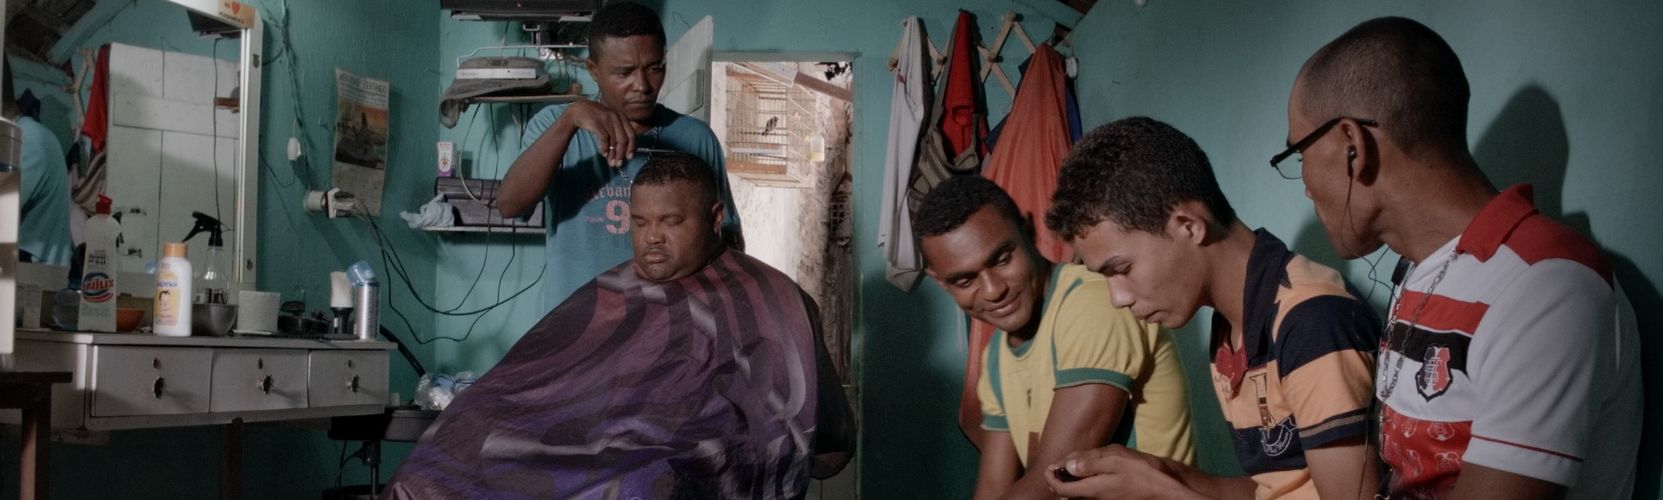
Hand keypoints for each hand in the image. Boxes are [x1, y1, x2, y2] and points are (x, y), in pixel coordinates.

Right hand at [556, 99, 635, 167]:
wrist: (579, 110)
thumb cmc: (596, 118)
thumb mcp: (610, 121)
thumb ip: (618, 132)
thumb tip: (625, 151)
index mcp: (622, 117)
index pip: (631, 134)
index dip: (632, 147)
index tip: (629, 157)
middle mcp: (616, 117)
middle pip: (623, 139)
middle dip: (621, 154)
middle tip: (618, 164)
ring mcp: (607, 120)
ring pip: (613, 141)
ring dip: (613, 154)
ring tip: (611, 162)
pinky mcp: (597, 123)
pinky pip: (604, 139)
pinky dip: (604, 148)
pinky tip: (603, 154)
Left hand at [1044, 445, 1199, 499]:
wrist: (1166, 491)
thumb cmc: (1144, 474)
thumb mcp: (1116, 460)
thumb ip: (1090, 463)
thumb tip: (1067, 466)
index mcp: (1092, 489)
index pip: (1060, 488)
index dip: (1051, 476)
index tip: (1050, 465)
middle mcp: (1095, 499)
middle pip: (1067, 493)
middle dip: (1061, 478)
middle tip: (1062, 464)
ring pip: (1079, 493)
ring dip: (1073, 481)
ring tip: (1077, 466)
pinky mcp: (1111, 499)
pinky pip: (1091, 493)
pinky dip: (1086, 483)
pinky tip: (1094, 472)